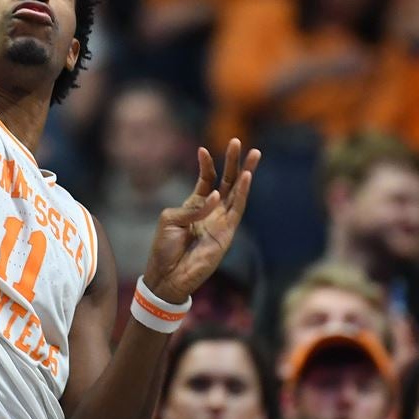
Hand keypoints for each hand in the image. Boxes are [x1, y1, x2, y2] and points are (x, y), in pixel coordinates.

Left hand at [142, 139, 259, 305]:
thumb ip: (193, 207)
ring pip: (237, 192)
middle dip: (234, 162)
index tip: (202, 150)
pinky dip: (242, 193)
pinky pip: (237, 209)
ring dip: (245, 172)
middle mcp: (211, 210)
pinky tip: (246, 177)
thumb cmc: (165, 248)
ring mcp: (221, 221)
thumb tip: (214, 197)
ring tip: (253, 154)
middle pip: (227, 181)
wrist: (168, 275)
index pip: (206, 179)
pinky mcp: (227, 233)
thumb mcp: (171, 219)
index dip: (207, 164)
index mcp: (195, 205)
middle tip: (239, 142)